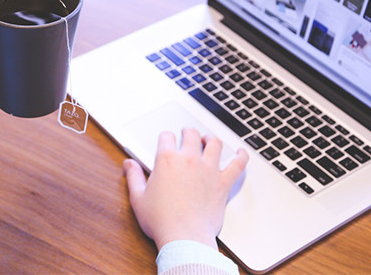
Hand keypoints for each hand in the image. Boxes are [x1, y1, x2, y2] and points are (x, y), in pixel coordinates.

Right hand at [123, 128, 248, 249]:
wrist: (184, 237)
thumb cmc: (160, 220)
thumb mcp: (138, 198)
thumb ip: (134, 177)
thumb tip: (128, 163)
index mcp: (167, 160)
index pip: (166, 137)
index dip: (165, 137)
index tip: (166, 140)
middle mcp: (189, 160)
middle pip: (191, 135)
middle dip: (188, 132)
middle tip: (187, 134)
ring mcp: (209, 170)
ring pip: (215, 144)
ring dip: (211, 139)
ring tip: (209, 140)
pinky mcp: (223, 183)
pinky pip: (237, 164)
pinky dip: (242, 156)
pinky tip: (242, 152)